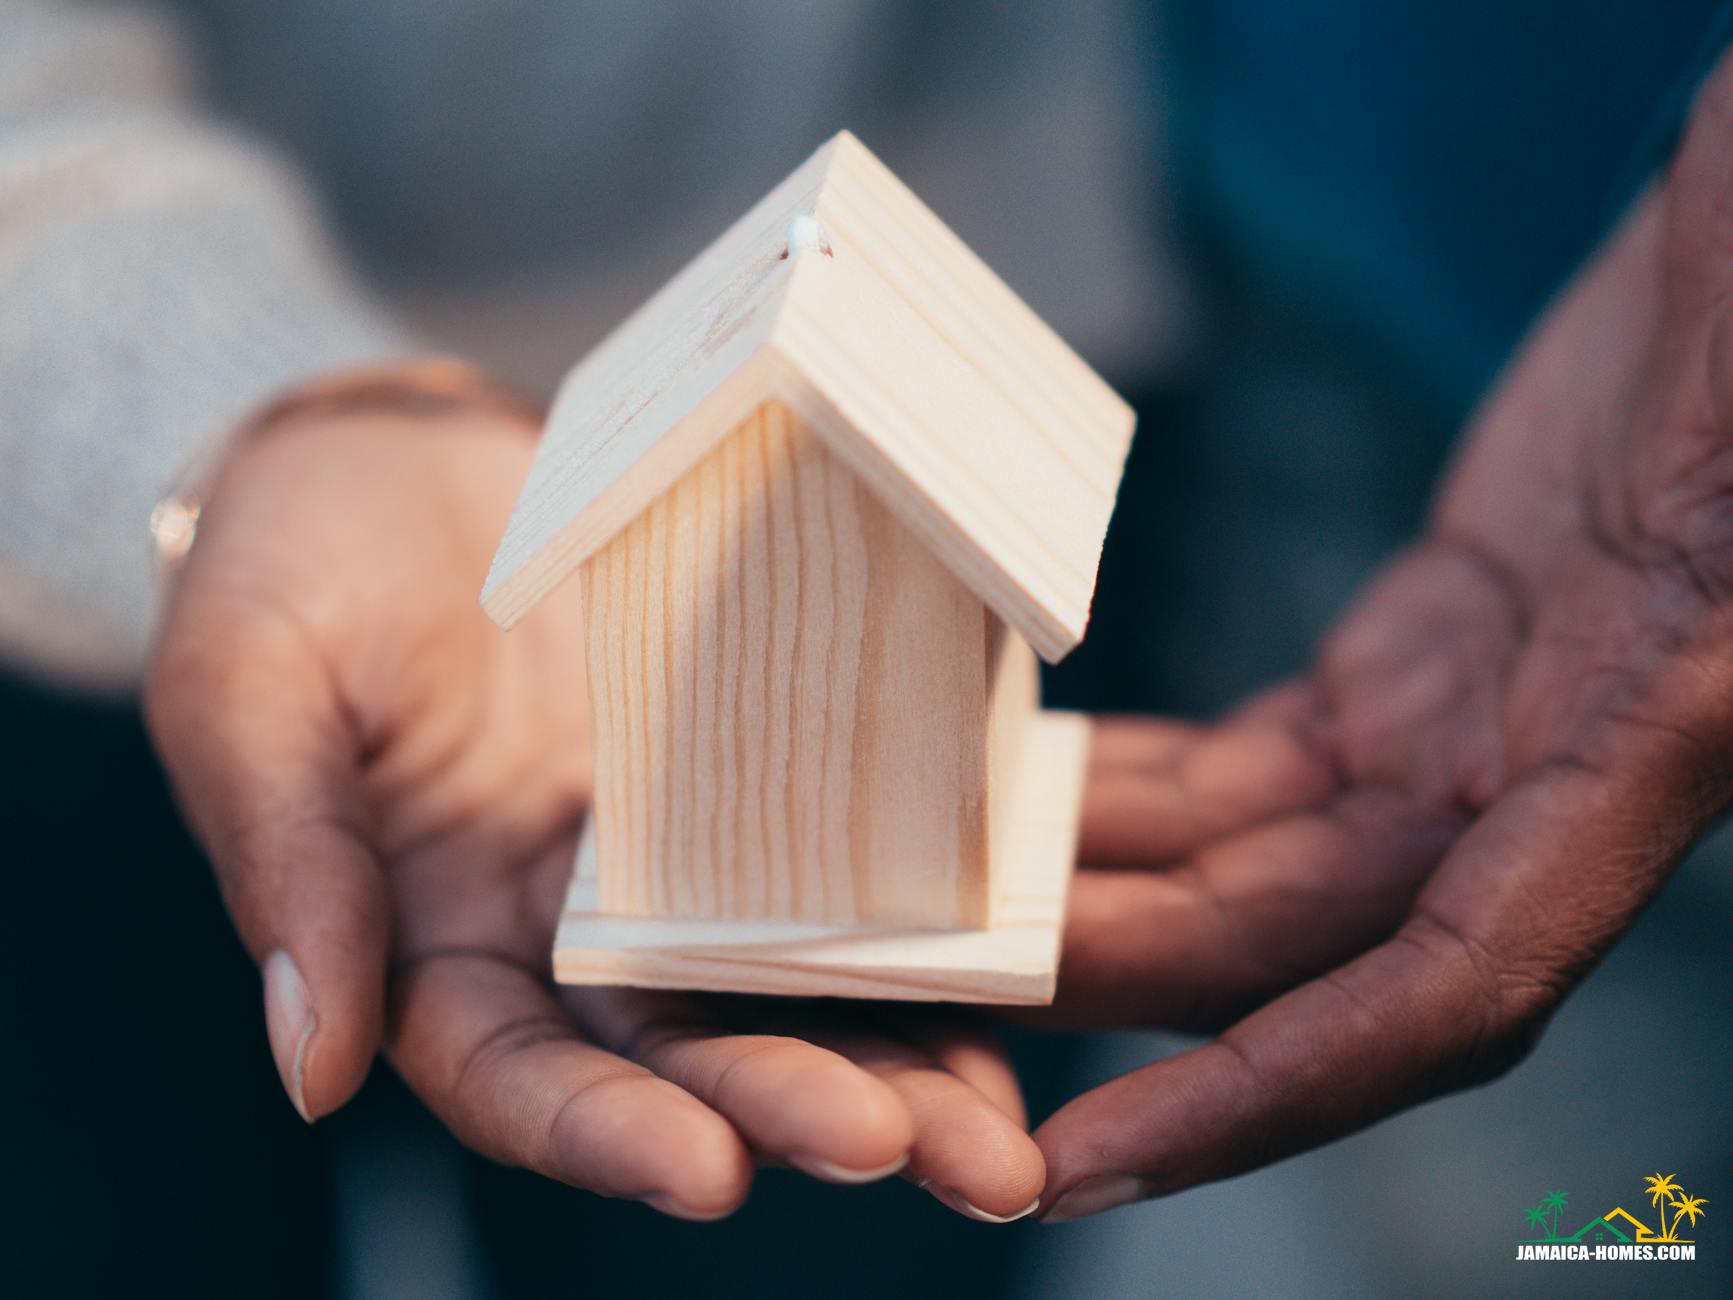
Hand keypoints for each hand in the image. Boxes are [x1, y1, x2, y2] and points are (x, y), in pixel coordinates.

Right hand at [145, 403, 1042, 1221]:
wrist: (397, 463)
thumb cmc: (290, 567)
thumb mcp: (245, 694)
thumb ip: (284, 868)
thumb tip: (312, 1071)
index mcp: (435, 948)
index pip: (520, 1079)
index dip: (608, 1134)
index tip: (710, 1173)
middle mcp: (566, 937)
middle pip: (683, 1059)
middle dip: (790, 1110)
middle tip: (910, 1153)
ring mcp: (668, 865)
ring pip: (781, 990)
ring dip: (890, 1065)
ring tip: (993, 1136)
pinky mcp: (750, 782)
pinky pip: (838, 868)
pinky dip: (918, 934)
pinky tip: (1005, 975)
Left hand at [1030, 56, 1732, 1220]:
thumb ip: (1706, 548)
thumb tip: (1609, 647)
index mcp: (1640, 758)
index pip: (1439, 993)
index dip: (1269, 1091)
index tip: (1093, 1158)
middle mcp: (1534, 787)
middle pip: (1279, 941)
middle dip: (1092, 981)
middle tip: (904, 985)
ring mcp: (1459, 732)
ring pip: (1241, 863)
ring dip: (1084, 898)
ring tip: (915, 905)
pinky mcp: (1404, 671)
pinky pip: (1243, 770)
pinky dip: (1131, 797)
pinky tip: (1019, 797)